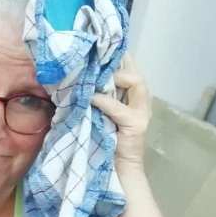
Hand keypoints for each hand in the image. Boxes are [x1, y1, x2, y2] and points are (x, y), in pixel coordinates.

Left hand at [91, 53, 149, 172]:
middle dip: (119, 58)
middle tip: (98, 52)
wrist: (117, 173)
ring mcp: (141, 112)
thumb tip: (74, 81)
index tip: (99, 43)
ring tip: (97, 76)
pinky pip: (118, 107)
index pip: (128, 68)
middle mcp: (140, 101)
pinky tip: (91, 99)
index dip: (117, 54)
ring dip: (115, 76)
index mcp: (131, 97)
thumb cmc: (105, 145)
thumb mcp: (97, 116)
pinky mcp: (136, 125)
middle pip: (134, 69)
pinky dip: (104, 101)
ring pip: (135, 81)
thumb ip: (94, 99)